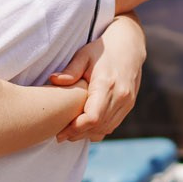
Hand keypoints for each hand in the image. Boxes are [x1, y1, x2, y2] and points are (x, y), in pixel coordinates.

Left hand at [52, 14, 144, 141]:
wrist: (129, 46)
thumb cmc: (102, 50)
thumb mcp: (84, 55)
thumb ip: (71, 70)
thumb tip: (53, 80)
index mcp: (108, 84)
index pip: (93, 117)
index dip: (76, 128)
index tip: (60, 131)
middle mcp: (121, 96)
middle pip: (98, 126)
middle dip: (78, 134)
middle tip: (60, 135)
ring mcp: (127, 102)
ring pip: (106, 128)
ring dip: (87, 134)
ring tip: (69, 132)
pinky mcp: (128, 106)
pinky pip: (112, 125)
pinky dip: (98, 130)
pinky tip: (84, 128)